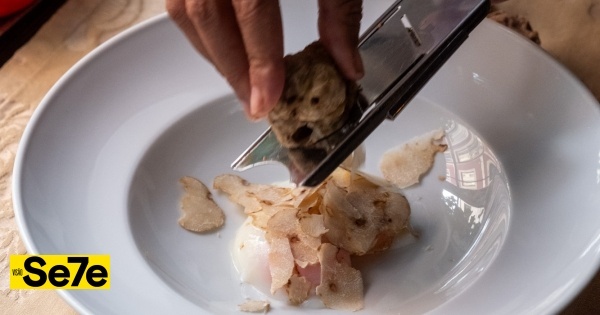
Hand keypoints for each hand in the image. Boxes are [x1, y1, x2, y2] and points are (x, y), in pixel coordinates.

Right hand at [166, 0, 363, 118]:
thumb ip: (340, 13)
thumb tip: (347, 67)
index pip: (251, 12)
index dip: (258, 62)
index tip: (267, 102)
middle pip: (205, 16)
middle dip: (231, 68)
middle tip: (254, 104)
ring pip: (185, 11)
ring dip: (212, 53)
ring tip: (241, 84)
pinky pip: (181, 1)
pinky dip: (201, 31)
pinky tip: (224, 48)